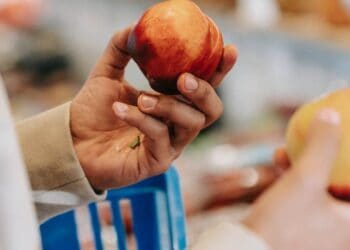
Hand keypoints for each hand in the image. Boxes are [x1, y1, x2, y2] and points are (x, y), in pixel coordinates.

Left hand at [70, 26, 236, 189]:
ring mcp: (170, 146)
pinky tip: (120, 109)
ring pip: (190, 124)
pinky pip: (160, 137)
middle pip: (212, 111)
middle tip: (184, 79)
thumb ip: (121, 49)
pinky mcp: (157, 162)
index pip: (206, 87)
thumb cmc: (94, 111)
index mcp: (173, 103)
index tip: (229, 49)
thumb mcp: (107, 74)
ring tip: (141, 98)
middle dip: (204, 92)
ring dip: (167, 106)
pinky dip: (141, 119)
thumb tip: (136, 26)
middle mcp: (177, 126)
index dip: (220, 70)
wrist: (73, 141)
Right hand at [243, 109, 349, 249]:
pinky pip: (306, 193)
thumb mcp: (304, 179)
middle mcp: (343, 226)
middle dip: (335, 156)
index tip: (346, 135)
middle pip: (345, 182)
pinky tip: (279, 157)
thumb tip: (331, 114)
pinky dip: (295, 174)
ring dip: (310, 161)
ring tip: (293, 143)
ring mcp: (323, 227)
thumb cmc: (283, 224)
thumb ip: (322, 146)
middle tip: (328, 134)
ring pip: (324, 185)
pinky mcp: (302, 224)